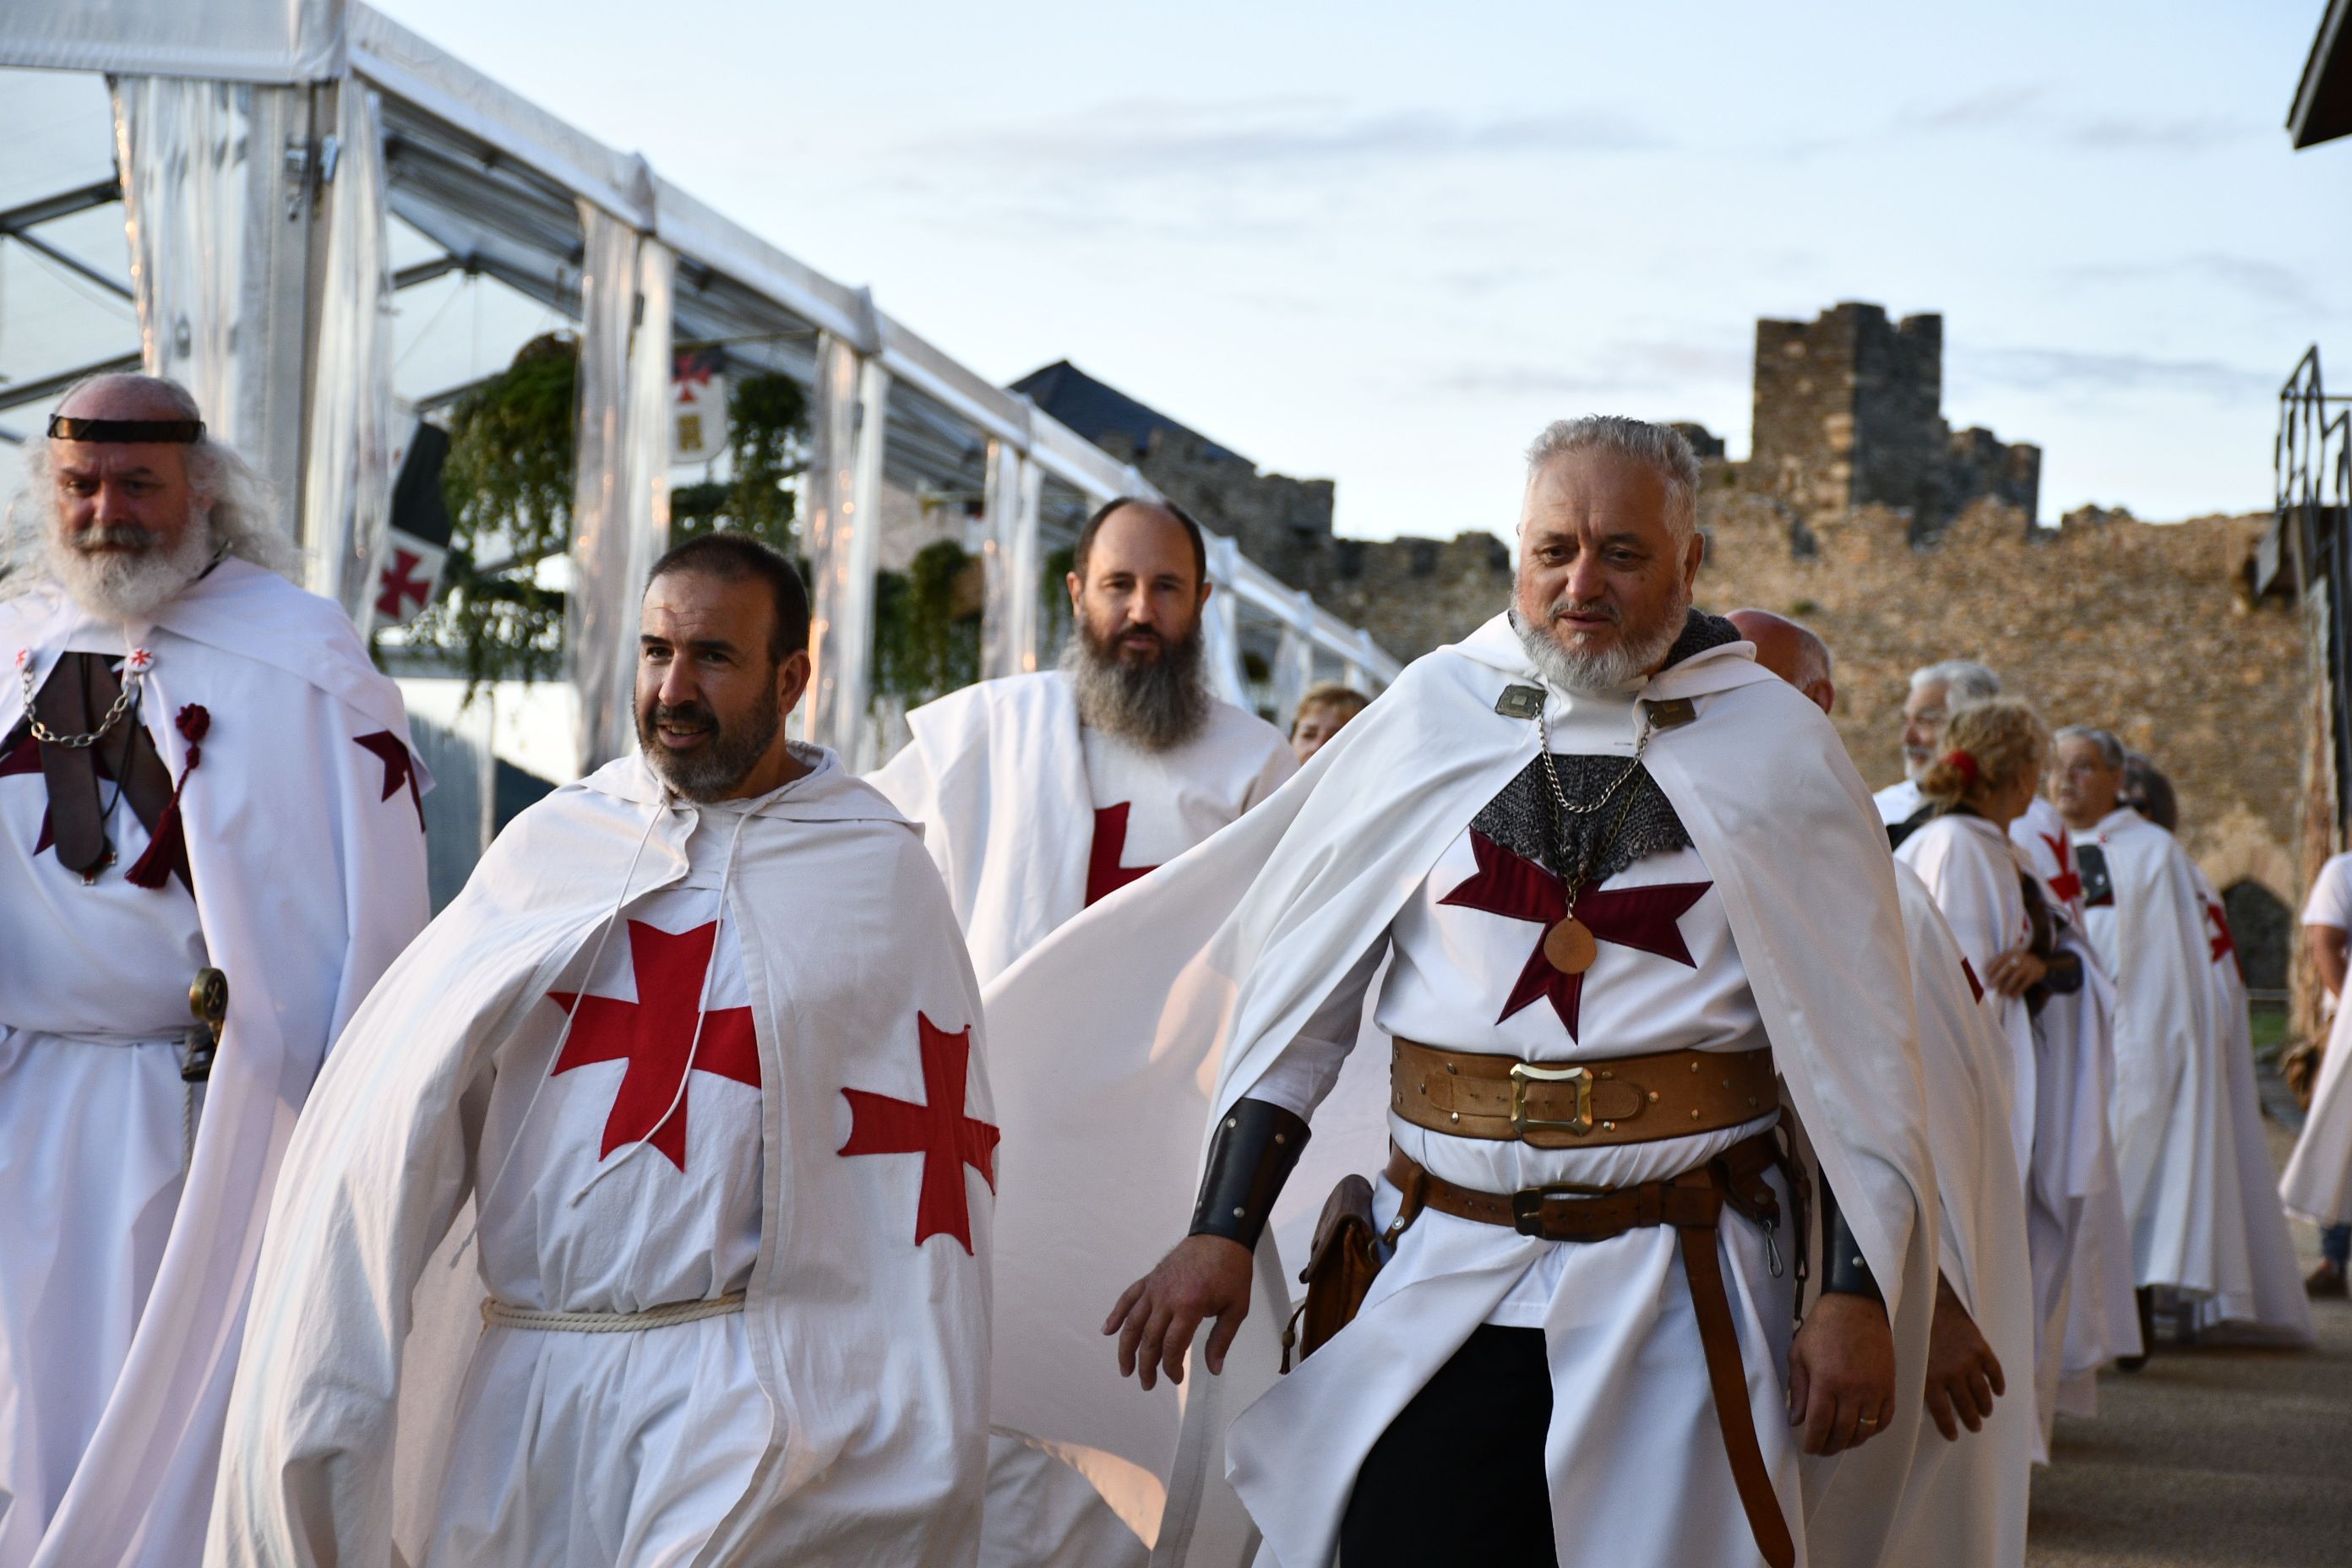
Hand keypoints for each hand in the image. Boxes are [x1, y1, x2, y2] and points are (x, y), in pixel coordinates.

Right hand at [1103, 1234, 1254, 1390]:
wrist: (1221, 1235)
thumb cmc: (1232, 1271)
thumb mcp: (1236, 1308)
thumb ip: (1221, 1340)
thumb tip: (1214, 1369)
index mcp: (1189, 1306)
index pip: (1171, 1346)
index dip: (1171, 1368)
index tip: (1176, 1379)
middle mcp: (1166, 1298)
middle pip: (1148, 1339)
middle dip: (1146, 1366)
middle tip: (1147, 1384)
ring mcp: (1155, 1287)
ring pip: (1133, 1322)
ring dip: (1126, 1348)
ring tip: (1125, 1369)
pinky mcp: (1150, 1279)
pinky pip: (1128, 1298)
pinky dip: (1116, 1314)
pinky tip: (1107, 1330)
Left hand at [1787, 1291, 1896, 1454]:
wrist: (1857, 1307)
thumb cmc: (1823, 1328)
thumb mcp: (1799, 1354)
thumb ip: (1798, 1389)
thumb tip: (1797, 1419)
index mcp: (1826, 1382)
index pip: (1820, 1425)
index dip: (1813, 1441)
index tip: (1809, 1447)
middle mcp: (1853, 1390)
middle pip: (1843, 1432)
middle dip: (1831, 1446)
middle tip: (1822, 1448)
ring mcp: (1875, 1389)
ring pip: (1865, 1430)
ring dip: (1852, 1442)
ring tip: (1841, 1442)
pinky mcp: (1889, 1386)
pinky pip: (1885, 1418)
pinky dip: (1874, 1430)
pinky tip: (1863, 1430)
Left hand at [1922, 1274, 2004, 1440]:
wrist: (1929, 1300)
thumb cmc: (1914, 1329)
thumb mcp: (1909, 1357)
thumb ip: (1916, 1378)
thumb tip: (1914, 1403)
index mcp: (1930, 1377)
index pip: (1943, 1412)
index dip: (1949, 1427)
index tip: (1954, 1436)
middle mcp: (1951, 1372)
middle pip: (1966, 1406)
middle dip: (1971, 1420)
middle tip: (1974, 1427)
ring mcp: (1968, 1361)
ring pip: (1982, 1393)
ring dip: (1985, 1406)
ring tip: (1985, 1413)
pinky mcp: (1981, 1348)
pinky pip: (1994, 1372)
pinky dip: (1998, 1384)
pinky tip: (1998, 1392)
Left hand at [1982, 944, 2047, 998]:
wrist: (2042, 962)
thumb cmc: (2020, 963)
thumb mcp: (2011, 959)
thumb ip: (2000, 965)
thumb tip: (1984, 975)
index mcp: (2012, 953)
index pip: (2000, 959)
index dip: (1992, 968)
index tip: (1985, 976)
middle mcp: (2021, 957)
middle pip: (2007, 968)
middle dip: (1997, 978)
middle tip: (1989, 987)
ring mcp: (2029, 965)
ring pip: (2016, 977)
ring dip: (2007, 986)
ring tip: (2000, 994)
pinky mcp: (2036, 973)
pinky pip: (2025, 983)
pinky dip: (2018, 990)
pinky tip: (2012, 996)